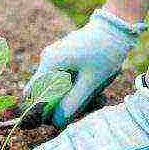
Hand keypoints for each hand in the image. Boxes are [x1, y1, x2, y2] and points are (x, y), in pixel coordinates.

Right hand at [25, 9, 145, 128]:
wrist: (116, 26)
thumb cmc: (105, 52)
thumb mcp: (91, 82)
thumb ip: (72, 103)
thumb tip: (56, 122)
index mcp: (50, 63)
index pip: (32, 94)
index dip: (42, 110)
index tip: (61, 116)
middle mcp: (47, 59)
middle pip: (43, 92)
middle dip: (59, 104)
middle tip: (84, 106)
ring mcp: (54, 57)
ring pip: (54, 86)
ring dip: (69, 95)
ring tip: (93, 96)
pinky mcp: (63, 58)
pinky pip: (62, 79)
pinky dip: (74, 87)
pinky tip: (92, 86)